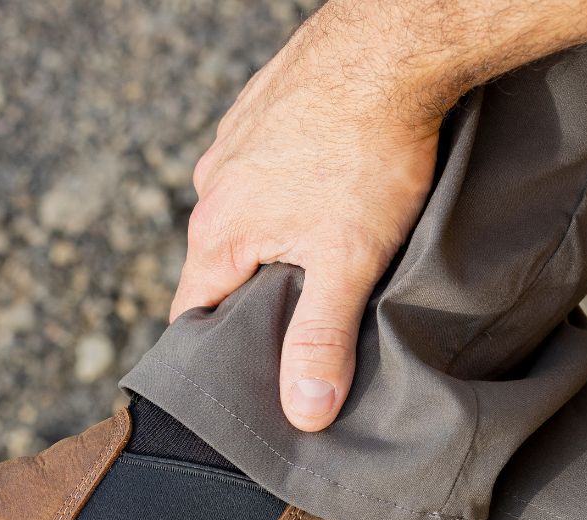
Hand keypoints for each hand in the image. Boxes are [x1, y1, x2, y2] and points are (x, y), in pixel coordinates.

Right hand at [171, 14, 440, 430]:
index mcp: (216, 233)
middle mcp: (210, 188)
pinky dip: (284, 183)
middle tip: (301, 310)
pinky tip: (327, 182)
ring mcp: (232, 143)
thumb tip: (302, 413)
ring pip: (241, 214)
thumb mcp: (347, 262)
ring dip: (270, 236)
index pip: (191, 315)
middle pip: (218, 266)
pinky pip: (260, 165)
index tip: (244, 370)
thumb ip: (319, 341)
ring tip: (324, 241)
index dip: (213, 350)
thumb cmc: (369, 149)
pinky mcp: (260, 110)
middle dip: (252, 293)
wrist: (394, 40)